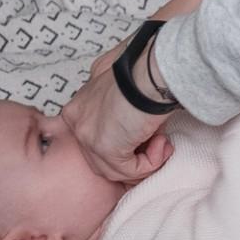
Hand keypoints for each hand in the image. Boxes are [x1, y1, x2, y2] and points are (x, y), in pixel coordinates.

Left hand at [64, 39, 175, 183]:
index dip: (122, 141)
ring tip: (162, 142)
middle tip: (157, 141)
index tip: (146, 133)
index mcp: (78, 106)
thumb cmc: (142, 67)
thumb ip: (111, 93)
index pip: (95, 137)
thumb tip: (124, 105)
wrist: (149, 71)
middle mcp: (77, 122)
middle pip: (102, 157)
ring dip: (145, 160)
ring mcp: (88, 138)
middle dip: (133, 155)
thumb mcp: (116, 74)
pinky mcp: (106, 150)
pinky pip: (129, 171)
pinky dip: (150, 163)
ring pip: (115, 168)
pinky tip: (162, 144)